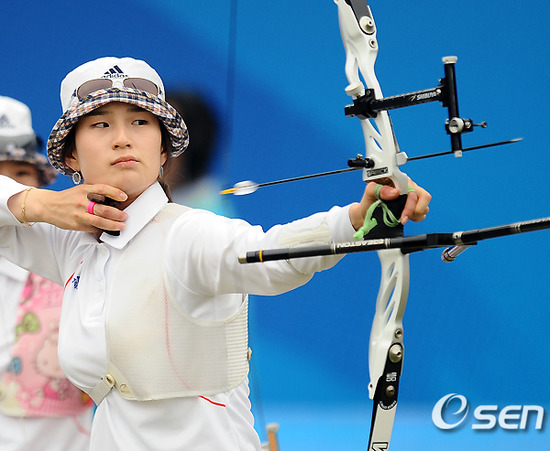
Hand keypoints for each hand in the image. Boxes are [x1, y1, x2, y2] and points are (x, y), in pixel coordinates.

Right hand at [9, 184, 128, 233]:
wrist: (48, 206)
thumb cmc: (68, 198)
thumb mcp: (81, 190)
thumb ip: (95, 193)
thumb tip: (114, 200)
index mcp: (84, 190)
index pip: (102, 189)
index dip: (115, 193)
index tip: (124, 197)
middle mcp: (81, 201)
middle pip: (103, 209)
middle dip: (117, 214)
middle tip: (126, 216)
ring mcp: (79, 214)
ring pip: (99, 221)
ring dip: (113, 225)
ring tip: (121, 226)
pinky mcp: (76, 224)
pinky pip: (92, 228)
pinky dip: (102, 230)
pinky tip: (109, 231)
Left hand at [349, 179, 430, 230]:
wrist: (366, 214)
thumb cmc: (368, 202)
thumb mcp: (369, 193)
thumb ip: (379, 189)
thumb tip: (395, 192)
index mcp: (399, 181)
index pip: (414, 190)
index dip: (410, 203)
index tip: (402, 214)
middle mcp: (408, 188)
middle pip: (424, 197)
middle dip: (414, 211)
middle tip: (403, 218)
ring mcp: (411, 198)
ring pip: (425, 207)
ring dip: (414, 215)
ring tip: (402, 217)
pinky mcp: (412, 207)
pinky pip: (422, 214)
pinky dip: (415, 218)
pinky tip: (405, 217)